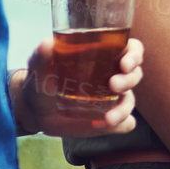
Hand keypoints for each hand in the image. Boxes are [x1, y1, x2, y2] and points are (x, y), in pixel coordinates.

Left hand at [15, 37, 142, 136]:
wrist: (35, 111)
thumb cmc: (41, 82)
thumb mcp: (38, 68)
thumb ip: (41, 57)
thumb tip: (46, 44)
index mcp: (104, 57)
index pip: (131, 49)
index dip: (135, 54)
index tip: (124, 63)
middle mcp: (112, 76)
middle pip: (135, 74)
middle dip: (129, 80)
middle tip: (114, 85)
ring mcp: (112, 100)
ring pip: (130, 101)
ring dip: (124, 109)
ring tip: (108, 118)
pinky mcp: (108, 121)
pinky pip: (125, 123)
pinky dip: (120, 124)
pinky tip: (101, 125)